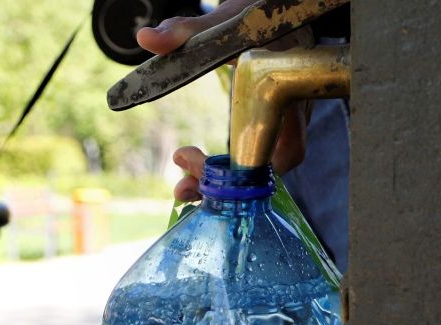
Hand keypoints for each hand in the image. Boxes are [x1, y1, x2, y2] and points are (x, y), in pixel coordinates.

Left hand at [137, 1, 309, 200]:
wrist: (277, 11)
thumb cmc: (256, 15)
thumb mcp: (222, 22)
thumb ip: (185, 31)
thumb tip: (146, 37)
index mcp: (287, 90)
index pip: (282, 149)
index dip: (243, 168)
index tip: (189, 158)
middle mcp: (294, 113)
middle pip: (271, 169)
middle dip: (228, 187)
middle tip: (182, 190)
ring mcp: (287, 123)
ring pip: (263, 168)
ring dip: (224, 184)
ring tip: (182, 189)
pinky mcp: (274, 126)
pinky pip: (255, 158)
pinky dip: (226, 171)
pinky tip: (193, 170)